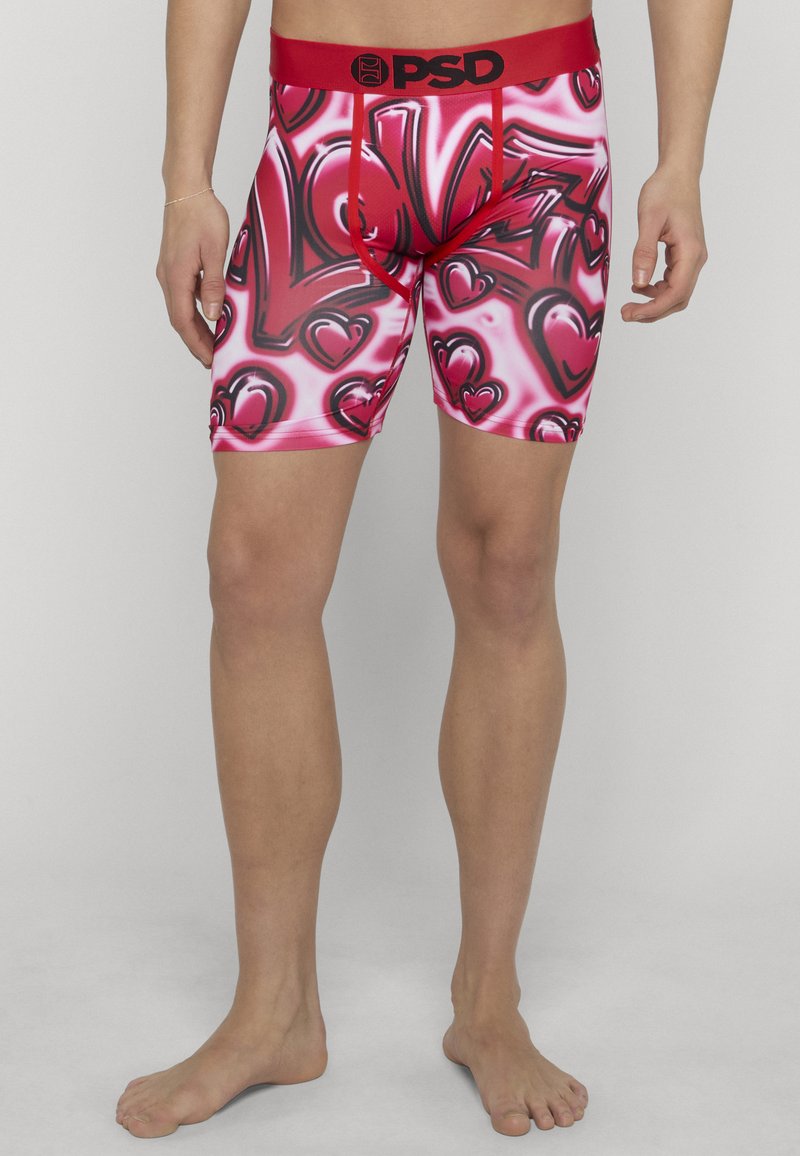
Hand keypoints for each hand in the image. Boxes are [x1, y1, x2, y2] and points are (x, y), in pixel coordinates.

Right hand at [156, 191, 229, 367]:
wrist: (186, 189)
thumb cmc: (202, 215)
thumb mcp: (215, 251)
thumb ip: (214, 285)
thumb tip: (213, 315)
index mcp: (176, 277)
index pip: (184, 322)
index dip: (197, 344)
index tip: (209, 360)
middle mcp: (167, 278)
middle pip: (180, 320)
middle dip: (196, 342)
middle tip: (213, 360)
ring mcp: (168, 272)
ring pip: (181, 309)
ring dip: (196, 328)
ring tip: (214, 343)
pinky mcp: (174, 266)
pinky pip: (183, 296)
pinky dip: (195, 312)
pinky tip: (211, 316)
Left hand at [620, 166, 707, 322]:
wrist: (678, 173)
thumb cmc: (665, 191)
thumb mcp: (649, 220)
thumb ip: (644, 252)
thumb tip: (638, 283)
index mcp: (690, 252)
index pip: (676, 293)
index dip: (653, 309)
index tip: (630, 313)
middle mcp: (696, 258)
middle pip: (678, 299)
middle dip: (653, 311)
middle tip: (626, 313)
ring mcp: (692, 257)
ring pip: (676, 293)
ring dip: (655, 302)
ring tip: (630, 302)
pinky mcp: (685, 254)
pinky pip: (673, 281)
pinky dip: (657, 290)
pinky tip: (640, 286)